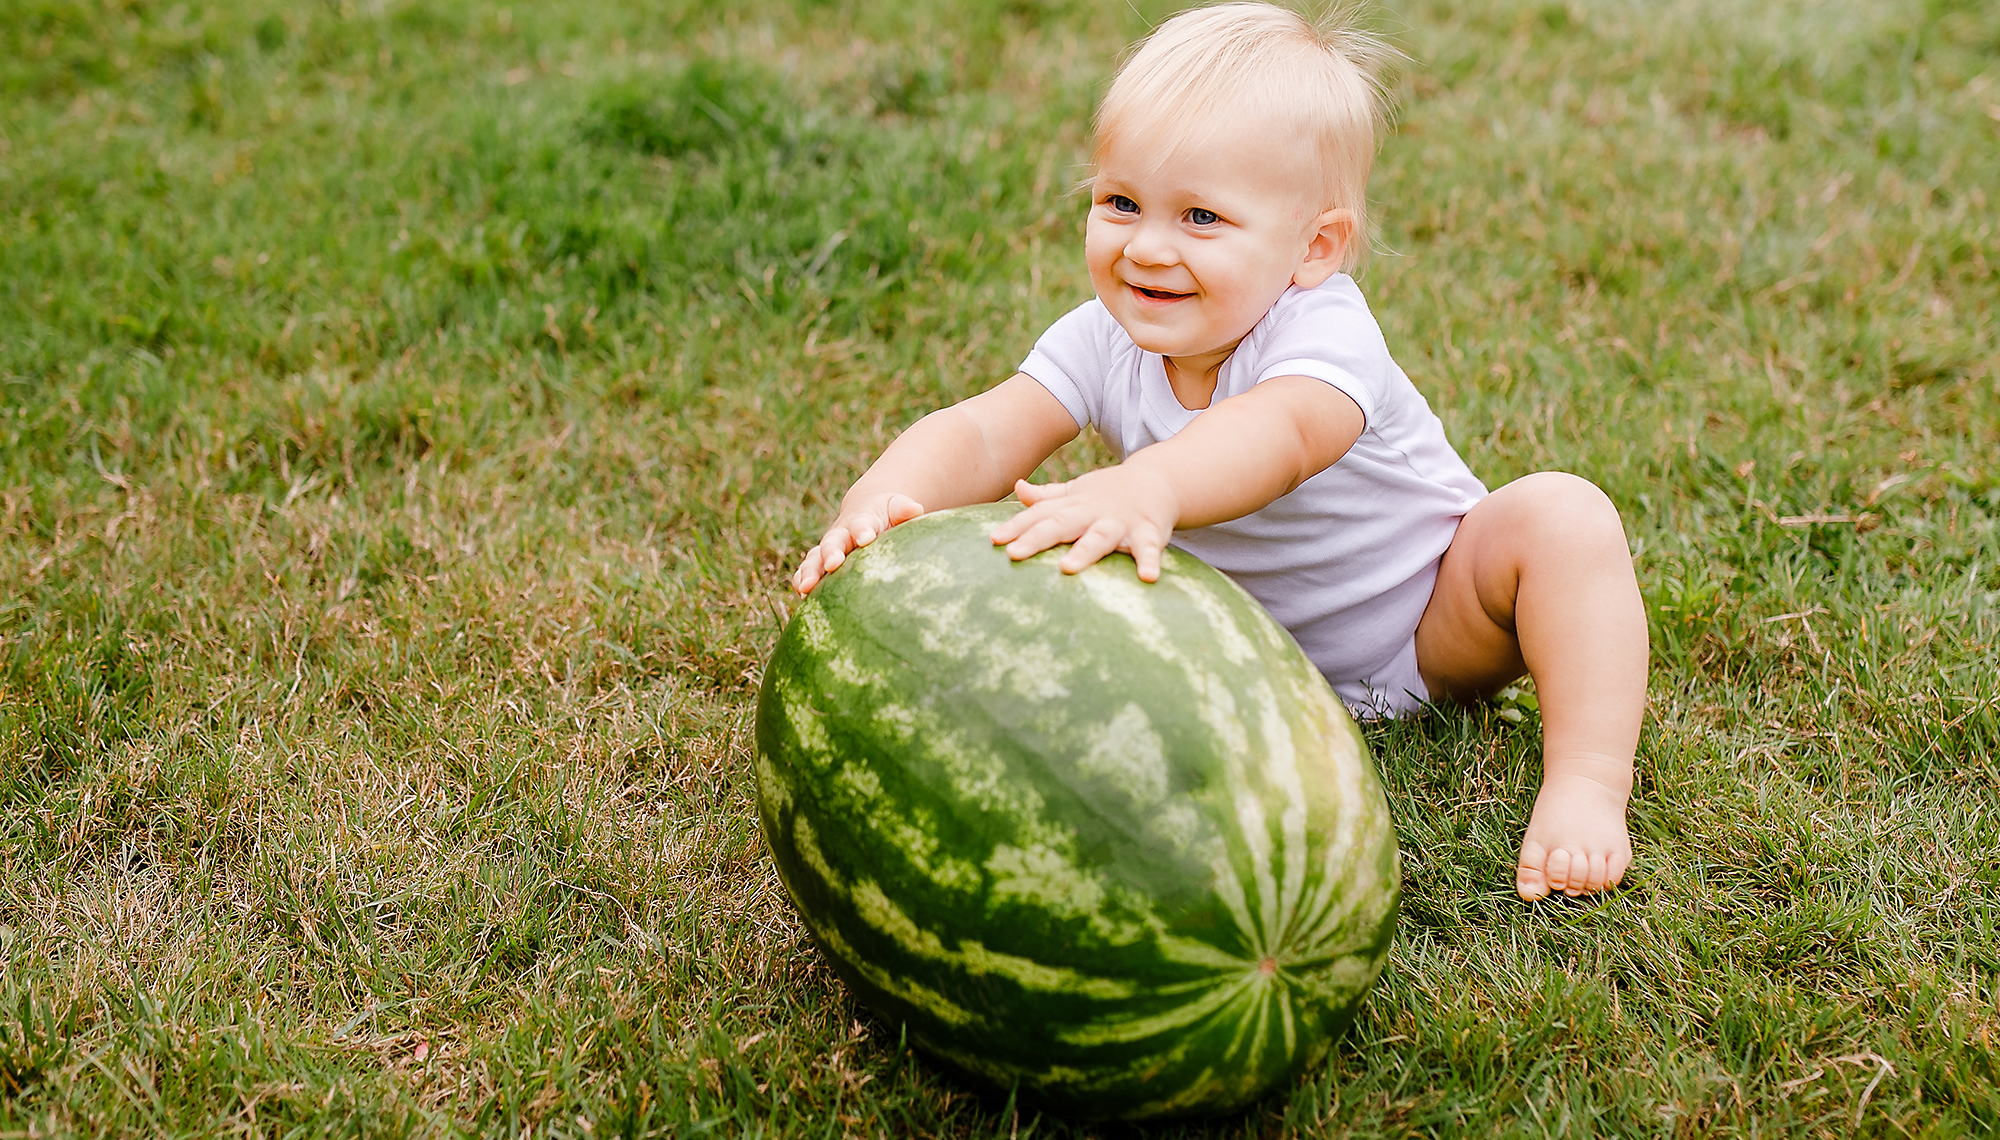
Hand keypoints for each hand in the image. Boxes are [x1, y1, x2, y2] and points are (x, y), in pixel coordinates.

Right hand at [791, 493, 924, 593]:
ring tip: (806, 587)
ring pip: (814, 559)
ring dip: (809, 572)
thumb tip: (915, 509)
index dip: (862, 530)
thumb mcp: (895, 506)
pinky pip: (807, 572)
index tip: (866, 538)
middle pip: (832, 542)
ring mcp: (828, 549)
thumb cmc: (886, 513)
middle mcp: (840, 534)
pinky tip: (803, 599)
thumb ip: (903, 509)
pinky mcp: (821, 564)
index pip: (861, 524)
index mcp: (861, 520)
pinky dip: (802, 582)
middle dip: (831, 552)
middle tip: (833, 564)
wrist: (864, 512)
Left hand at [987, 469, 1177, 580]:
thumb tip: (1017, 487)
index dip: (1016, 526)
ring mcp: (1120, 522)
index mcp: (1072, 506)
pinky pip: (1148, 548)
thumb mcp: (1076, 492)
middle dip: (1037, 538)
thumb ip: (1046, 497)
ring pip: (1099, 537)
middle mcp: (1092, 513)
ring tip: (1067, 568)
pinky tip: (1148, 578)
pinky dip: (1149, 562)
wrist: (1156, 479)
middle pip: (1061, 525)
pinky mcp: (1148, 532)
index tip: (994, 540)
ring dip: (1084, 551)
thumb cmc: (1108, 493)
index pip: (1039, 516)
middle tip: (1013, 554)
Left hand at [1514, 766, 1631, 899]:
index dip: (1553, 877)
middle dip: (1569, 882)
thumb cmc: (1554, 814)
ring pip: (1597, 884)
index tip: (1554, 860)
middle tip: (1568, 863)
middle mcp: (1586, 848)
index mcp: (1560, 844)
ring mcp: (1607, 850)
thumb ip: (1530, 868)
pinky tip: (1595, 867)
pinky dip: (1605, 879)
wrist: (1587, 783)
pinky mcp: (1622, 851)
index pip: (1557, 879)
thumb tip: (1529, 897)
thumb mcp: (1535, 836)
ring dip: (1586, 883)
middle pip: (1578, 885)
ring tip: (1580, 866)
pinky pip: (1616, 877)